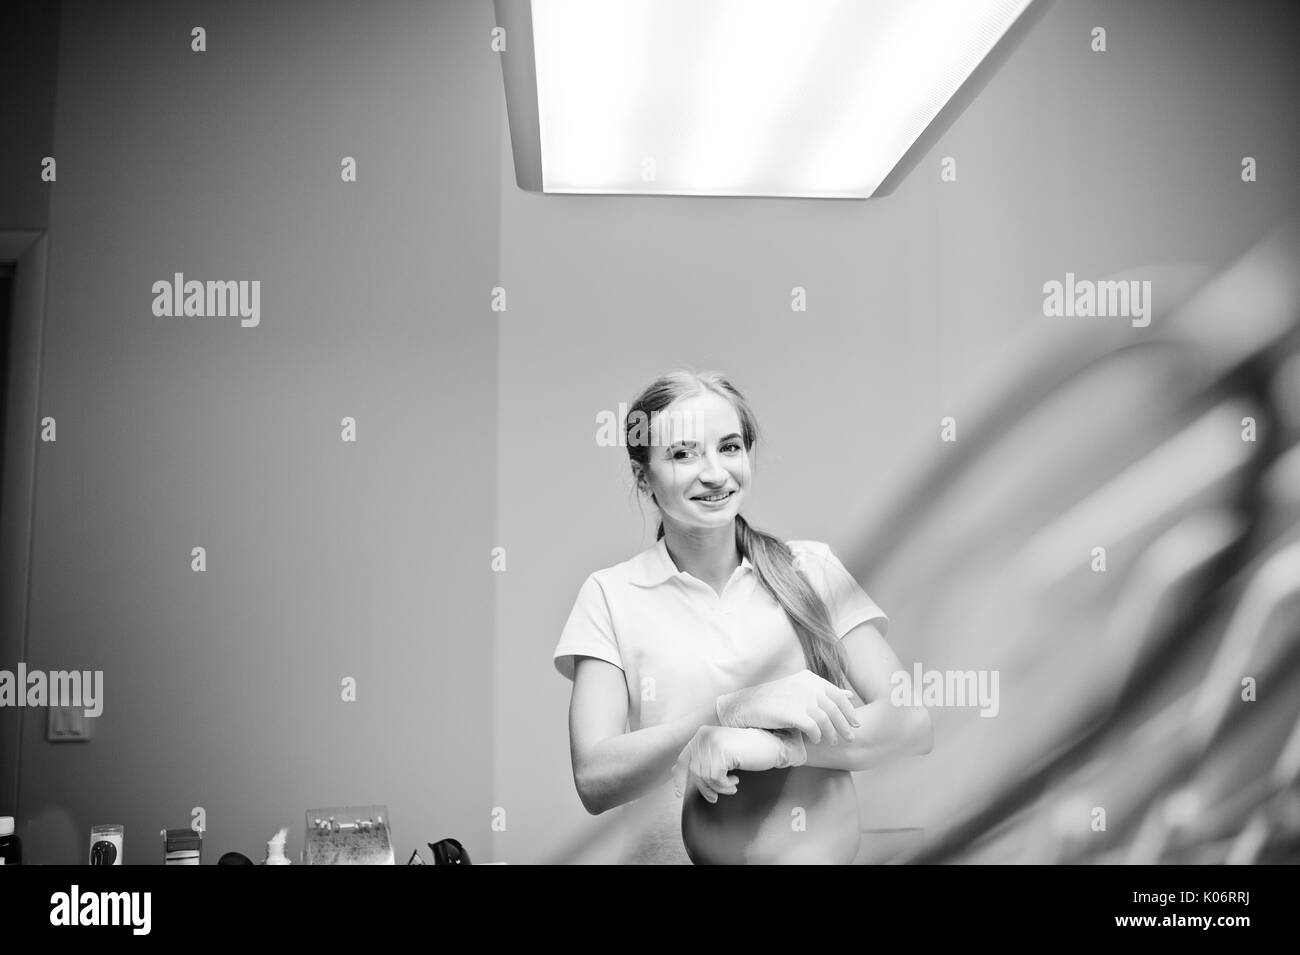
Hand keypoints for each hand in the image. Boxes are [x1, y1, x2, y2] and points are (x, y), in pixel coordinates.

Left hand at [671, 726, 806, 802]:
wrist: (771, 745)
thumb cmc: (747, 750)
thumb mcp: (720, 753)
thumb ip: (700, 759)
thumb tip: (675, 771)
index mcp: (701, 734)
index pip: (683, 759)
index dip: (680, 778)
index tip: (681, 793)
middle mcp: (704, 736)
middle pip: (693, 771)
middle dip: (703, 788)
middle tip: (714, 797)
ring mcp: (713, 743)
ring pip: (704, 776)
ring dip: (717, 787)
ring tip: (730, 787)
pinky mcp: (722, 752)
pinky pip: (715, 778)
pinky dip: (724, 785)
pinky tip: (735, 782)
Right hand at [716, 669, 860, 743]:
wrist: (746, 705)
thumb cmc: (771, 699)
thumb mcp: (797, 688)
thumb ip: (821, 691)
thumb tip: (847, 694)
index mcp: (809, 678)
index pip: (836, 694)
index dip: (848, 710)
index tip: (856, 722)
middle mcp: (807, 686)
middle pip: (834, 707)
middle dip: (845, 724)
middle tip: (851, 736)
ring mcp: (801, 699)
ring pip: (826, 719)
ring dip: (832, 732)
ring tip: (834, 742)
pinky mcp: (794, 713)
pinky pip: (814, 727)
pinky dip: (817, 735)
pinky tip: (816, 740)